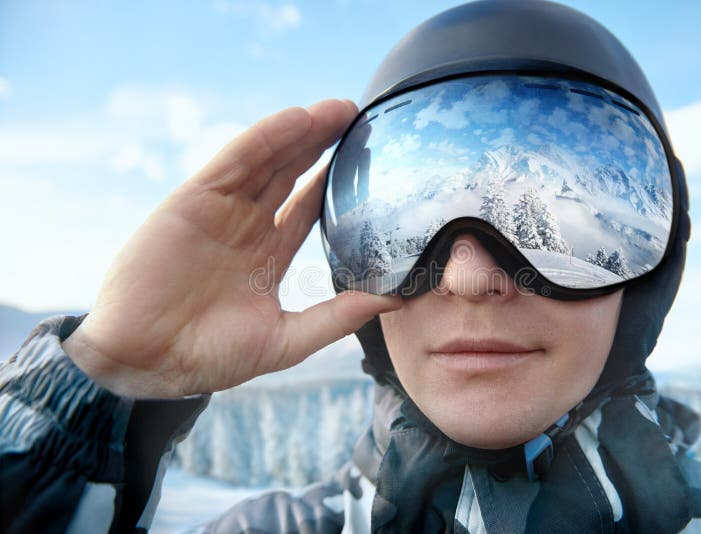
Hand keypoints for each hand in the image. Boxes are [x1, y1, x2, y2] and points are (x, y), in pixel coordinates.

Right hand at [63, 99, 401, 397]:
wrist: (146, 362)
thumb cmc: (209, 358)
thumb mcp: (285, 340)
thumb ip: (336, 318)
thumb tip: (391, 302)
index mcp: (266, 257)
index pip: (307, 209)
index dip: (334, 184)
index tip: (369, 164)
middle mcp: (246, 228)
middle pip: (291, 175)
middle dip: (323, 146)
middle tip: (359, 119)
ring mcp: (221, 211)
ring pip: (268, 161)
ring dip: (302, 133)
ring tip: (340, 109)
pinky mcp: (194, 200)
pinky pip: (235, 161)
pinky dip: (266, 138)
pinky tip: (298, 119)